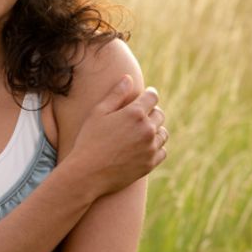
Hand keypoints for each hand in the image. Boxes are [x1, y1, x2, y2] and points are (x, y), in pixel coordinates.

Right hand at [65, 74, 167, 195]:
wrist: (88, 173)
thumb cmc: (89, 140)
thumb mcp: (98, 113)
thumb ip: (116, 94)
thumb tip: (128, 78)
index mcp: (135, 113)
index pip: (153, 96)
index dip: (149, 94)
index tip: (147, 96)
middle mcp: (147, 129)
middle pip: (159, 114)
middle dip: (151, 112)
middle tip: (140, 116)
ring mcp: (150, 147)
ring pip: (162, 133)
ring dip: (155, 130)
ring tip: (141, 132)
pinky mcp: (150, 163)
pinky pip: (162, 151)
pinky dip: (156, 147)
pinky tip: (144, 147)